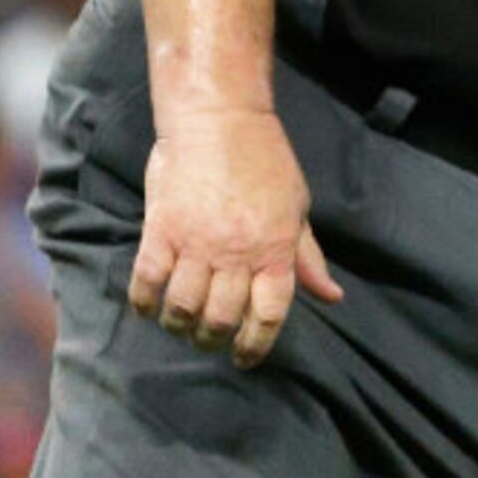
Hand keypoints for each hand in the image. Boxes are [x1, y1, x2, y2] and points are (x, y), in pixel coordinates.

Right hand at [129, 104, 343, 368]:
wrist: (219, 119)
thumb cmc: (265, 161)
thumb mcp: (297, 207)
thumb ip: (308, 257)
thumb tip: (332, 296)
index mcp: (275, 249)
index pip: (270, 314)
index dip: (257, 345)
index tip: (246, 359)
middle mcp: (237, 253)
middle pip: (222, 319)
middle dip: (215, 339)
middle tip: (210, 338)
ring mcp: (196, 243)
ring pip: (183, 308)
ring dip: (180, 325)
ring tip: (182, 323)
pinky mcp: (161, 231)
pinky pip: (147, 281)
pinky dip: (145, 302)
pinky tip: (149, 306)